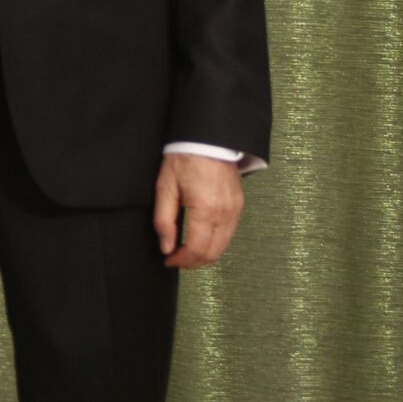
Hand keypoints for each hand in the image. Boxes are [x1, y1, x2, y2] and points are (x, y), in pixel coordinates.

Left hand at [154, 151, 243, 268]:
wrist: (208, 139)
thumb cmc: (185, 158)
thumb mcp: (165, 188)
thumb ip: (164, 220)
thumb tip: (166, 247)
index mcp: (205, 209)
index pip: (195, 249)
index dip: (181, 261)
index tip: (168, 260)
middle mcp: (224, 213)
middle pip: (212, 253)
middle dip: (193, 262)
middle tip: (177, 259)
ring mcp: (235, 210)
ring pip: (223, 247)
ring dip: (205, 255)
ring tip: (187, 251)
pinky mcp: (239, 206)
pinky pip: (229, 234)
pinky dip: (216, 243)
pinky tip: (201, 239)